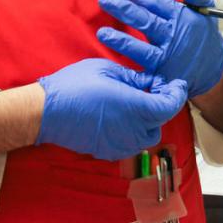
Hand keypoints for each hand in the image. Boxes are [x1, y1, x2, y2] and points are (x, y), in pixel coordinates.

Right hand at [36, 58, 187, 159]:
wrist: (44, 112)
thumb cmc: (74, 86)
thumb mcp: (108, 70)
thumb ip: (136, 78)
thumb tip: (153, 81)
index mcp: (136, 108)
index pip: (170, 106)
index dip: (177, 94)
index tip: (176, 83)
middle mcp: (132, 130)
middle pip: (161, 121)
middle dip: (163, 105)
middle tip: (155, 88)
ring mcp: (120, 144)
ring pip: (148, 136)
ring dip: (149, 121)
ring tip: (137, 103)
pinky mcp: (108, 151)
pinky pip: (131, 144)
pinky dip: (133, 131)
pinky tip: (122, 117)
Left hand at [97, 0, 222, 97]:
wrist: (212, 69)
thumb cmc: (202, 34)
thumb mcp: (205, 12)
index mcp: (181, 19)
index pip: (156, 2)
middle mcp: (172, 38)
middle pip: (145, 21)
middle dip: (124, 10)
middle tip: (104, 0)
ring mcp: (166, 58)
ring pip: (141, 50)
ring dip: (121, 42)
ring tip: (102, 33)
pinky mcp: (160, 77)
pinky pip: (140, 74)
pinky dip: (125, 72)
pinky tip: (109, 66)